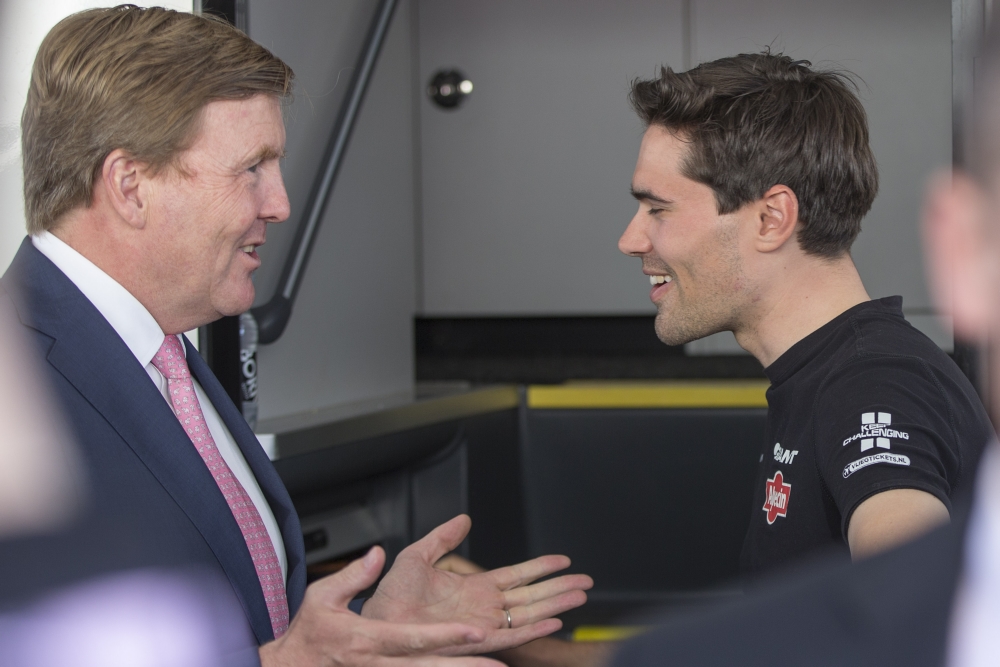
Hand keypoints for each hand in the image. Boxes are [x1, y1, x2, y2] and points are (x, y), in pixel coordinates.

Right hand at [260, 546, 502, 666]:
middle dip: (466, 664)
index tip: (476, 631)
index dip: (449, 635)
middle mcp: (380, 663)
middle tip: (498, 660)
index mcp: (368, 640)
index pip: (416, 639)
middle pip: (431, 665)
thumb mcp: (320, 597)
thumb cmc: (309, 632)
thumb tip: (376, 553)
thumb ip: (353, 575)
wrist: (292, 666)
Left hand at [362, 515, 593, 654]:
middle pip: (531, 595)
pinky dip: (534, 629)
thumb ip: (443, 538)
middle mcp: (483, 606)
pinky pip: (512, 635)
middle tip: (586, 581)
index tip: (563, 560)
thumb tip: (464, 519)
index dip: (540, 567)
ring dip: (555, 604)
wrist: (379, 621)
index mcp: (473, 587)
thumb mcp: (417, 556)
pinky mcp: (477, 640)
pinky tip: (554, 621)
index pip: (516, 575)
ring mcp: (483, 624)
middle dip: (559, 588)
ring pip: (528, 613)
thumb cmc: (391, 597)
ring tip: (579, 596)